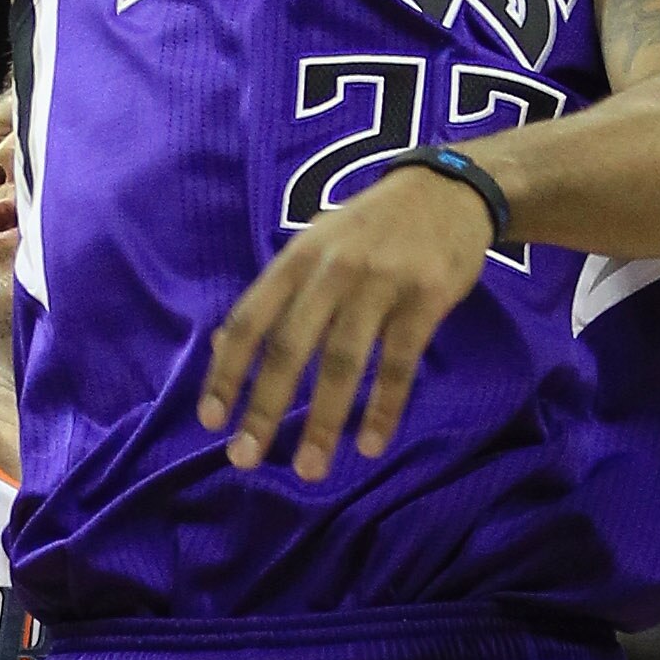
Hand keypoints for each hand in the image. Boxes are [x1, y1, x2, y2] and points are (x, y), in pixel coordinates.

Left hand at [200, 166, 494, 480]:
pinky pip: (400, 363)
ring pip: (344, 361)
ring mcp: (380, 283)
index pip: (249, 320)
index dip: (226, 372)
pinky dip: (384, 407)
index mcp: (296, 258)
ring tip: (309, 469)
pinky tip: (370, 444)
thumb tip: (219, 347)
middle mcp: (332, 270)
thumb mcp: (313, 246)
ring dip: (323, 421)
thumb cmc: (369, 228)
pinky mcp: (426, 298)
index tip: (210, 421)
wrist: (448, 190)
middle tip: (245, 459)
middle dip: (265, 408)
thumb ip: (273, 296)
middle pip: (291, 347)